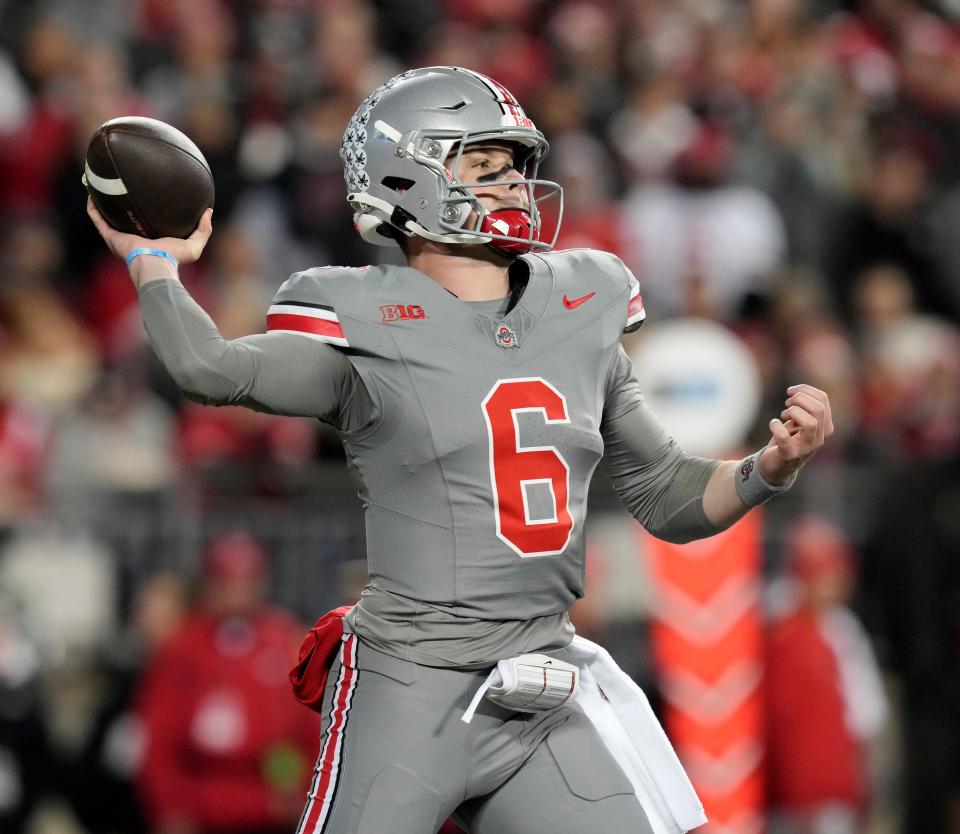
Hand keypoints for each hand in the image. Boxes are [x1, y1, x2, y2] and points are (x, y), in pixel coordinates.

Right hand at [87, 197, 212, 267]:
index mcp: (149, 240)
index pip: (144, 225)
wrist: (156, 264)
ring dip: (101, 203)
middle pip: (123, 220)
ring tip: (99, 185)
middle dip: (120, 206)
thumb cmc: (173, 258)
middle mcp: (132, 238)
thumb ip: (203, 230)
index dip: (143, 213)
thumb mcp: (194, 245)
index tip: (144, 198)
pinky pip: (97, 218)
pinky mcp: (111, 236)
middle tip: (119, 187)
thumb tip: (209, 211)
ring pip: (106, 217)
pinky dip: (93, 206)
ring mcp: (119, 237)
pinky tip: (91, 192)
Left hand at [760, 384, 833, 484]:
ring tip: (784, 415)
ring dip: (793, 412)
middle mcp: (819, 438)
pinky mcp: (789, 455)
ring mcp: (806, 448)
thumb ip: (804, 408)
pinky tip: (773, 423)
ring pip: (810, 423)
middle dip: (799, 399)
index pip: (823, 400)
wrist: (775, 467)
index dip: (805, 390)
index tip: (791, 391)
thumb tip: (796, 391)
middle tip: (787, 404)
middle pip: (819, 409)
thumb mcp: (799, 422)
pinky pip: (784, 437)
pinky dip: (776, 426)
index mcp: (825, 427)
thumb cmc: (788, 440)